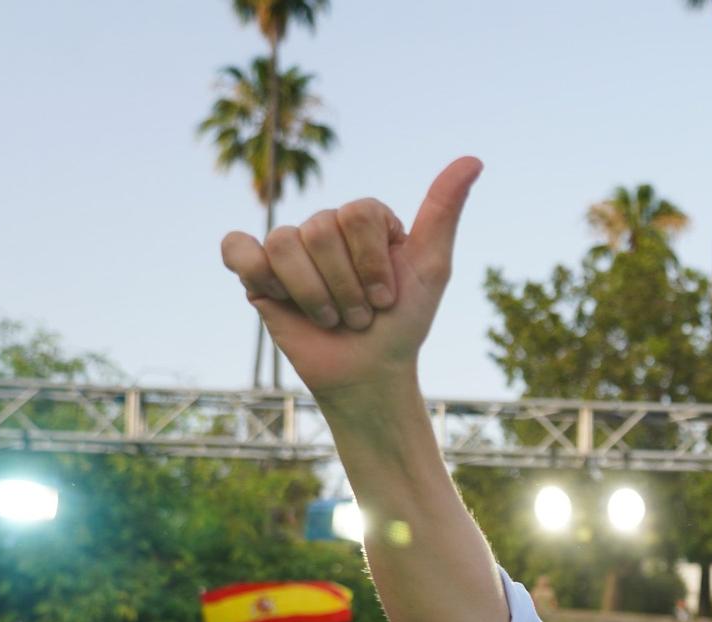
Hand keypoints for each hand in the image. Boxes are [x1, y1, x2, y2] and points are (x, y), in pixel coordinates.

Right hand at [221, 158, 481, 401]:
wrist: (367, 373)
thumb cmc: (402, 324)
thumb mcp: (431, 268)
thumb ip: (444, 211)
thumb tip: (473, 159)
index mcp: (364, 219)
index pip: (357, 212)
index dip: (371, 263)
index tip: (387, 297)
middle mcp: (324, 226)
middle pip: (319, 229)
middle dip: (345, 286)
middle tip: (360, 315)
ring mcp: (289, 247)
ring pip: (283, 243)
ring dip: (313, 295)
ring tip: (331, 318)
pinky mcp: (256, 271)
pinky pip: (237, 247)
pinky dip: (257, 273)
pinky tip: (278, 297)